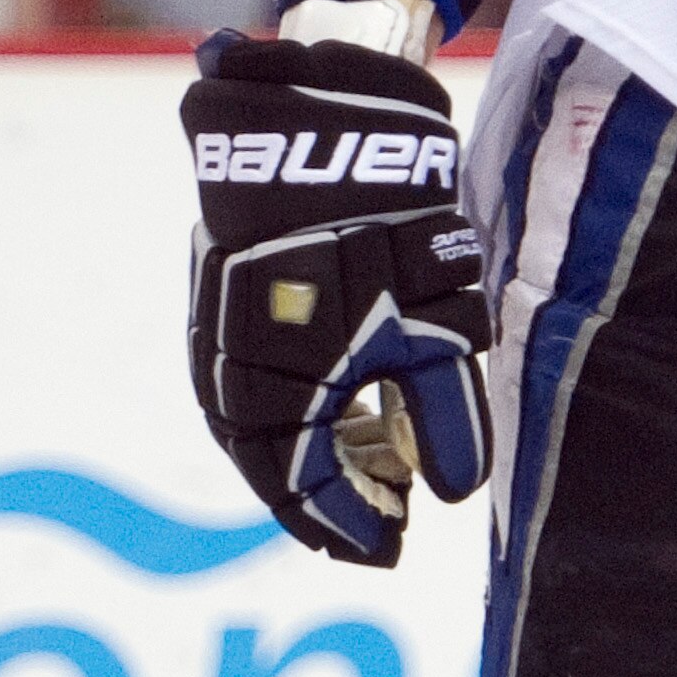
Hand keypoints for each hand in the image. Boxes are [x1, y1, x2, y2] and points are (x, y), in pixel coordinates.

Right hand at [183, 33, 491, 566]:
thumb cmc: (381, 236)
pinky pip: (264, 377)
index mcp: (274, 396)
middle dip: (334, 499)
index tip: (395, 548)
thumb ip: (443, 417)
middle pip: (279, 464)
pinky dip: (308, 405)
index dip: (354, 525)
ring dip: (322, 452)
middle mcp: (232, 373)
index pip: (308, 489)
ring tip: (380, 470)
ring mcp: (222, 331)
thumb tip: (455, 492)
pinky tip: (352, 407)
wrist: (317, 128)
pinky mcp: (229, 295)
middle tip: (385, 524)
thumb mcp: (430, 332)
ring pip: (269, 422)